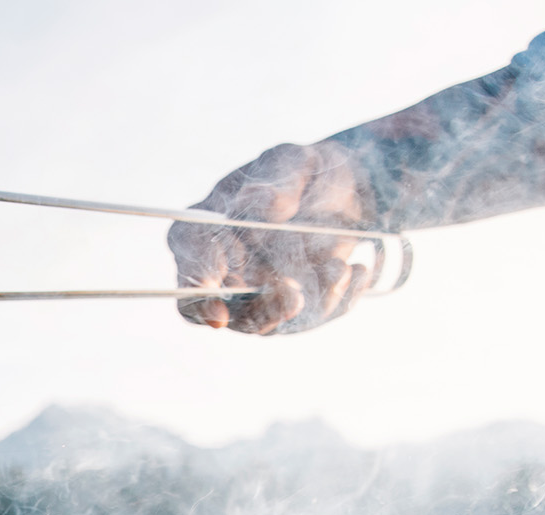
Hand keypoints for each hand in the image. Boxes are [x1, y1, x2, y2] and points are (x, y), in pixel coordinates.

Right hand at [168, 142, 373, 334]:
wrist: (346, 193)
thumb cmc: (306, 173)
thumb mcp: (295, 162)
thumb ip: (278, 182)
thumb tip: (258, 204)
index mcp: (208, 227)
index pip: (190, 258)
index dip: (197, 281)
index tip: (217, 293)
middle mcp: (221, 269)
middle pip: (219, 307)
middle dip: (260, 307)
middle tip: (295, 295)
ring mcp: (251, 294)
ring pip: (262, 322)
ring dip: (303, 305)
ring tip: (340, 268)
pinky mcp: (285, 308)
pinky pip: (302, 320)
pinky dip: (333, 301)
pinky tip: (354, 270)